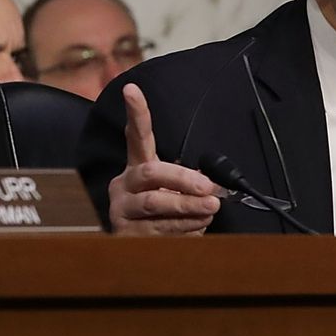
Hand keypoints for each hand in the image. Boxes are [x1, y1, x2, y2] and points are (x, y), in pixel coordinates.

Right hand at [106, 83, 221, 234]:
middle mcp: (125, 185)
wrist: (141, 246)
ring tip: (210, 209)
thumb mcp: (176, 191)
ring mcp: (122, 209)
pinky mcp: (126, 234)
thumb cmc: (165, 212)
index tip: (132, 89)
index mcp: (138, 167)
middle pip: (152, 173)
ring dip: (190, 207)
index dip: (136, 113)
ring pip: (157, 203)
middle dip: (185, 180)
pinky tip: (197, 226)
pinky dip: (186, 228)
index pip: (137, 136)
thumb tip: (214, 185)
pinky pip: (161, 229)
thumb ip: (192, 181)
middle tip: (210, 188)